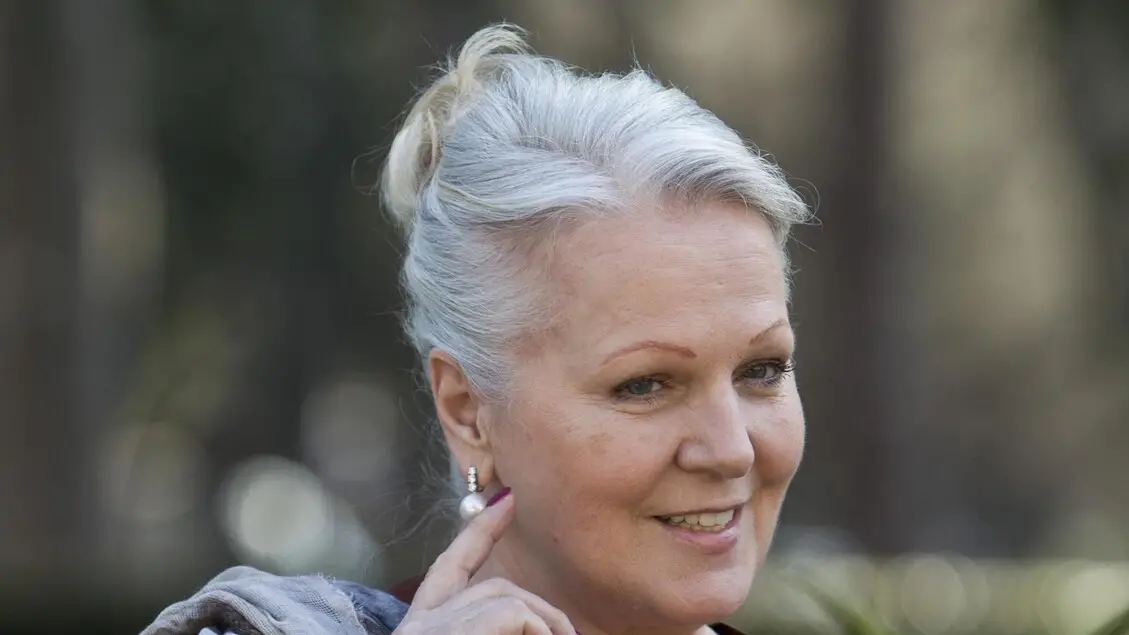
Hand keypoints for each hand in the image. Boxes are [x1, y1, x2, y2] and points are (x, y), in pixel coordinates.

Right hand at [393, 490, 577, 634]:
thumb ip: (495, 622)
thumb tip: (535, 618)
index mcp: (425, 626)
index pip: (451, 568)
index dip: (480, 531)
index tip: (508, 499)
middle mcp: (418, 624)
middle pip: (491, 587)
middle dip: (535, 607)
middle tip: (569, 633)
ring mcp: (429, 628)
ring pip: (505, 597)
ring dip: (543, 624)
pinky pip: (512, 612)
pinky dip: (539, 628)